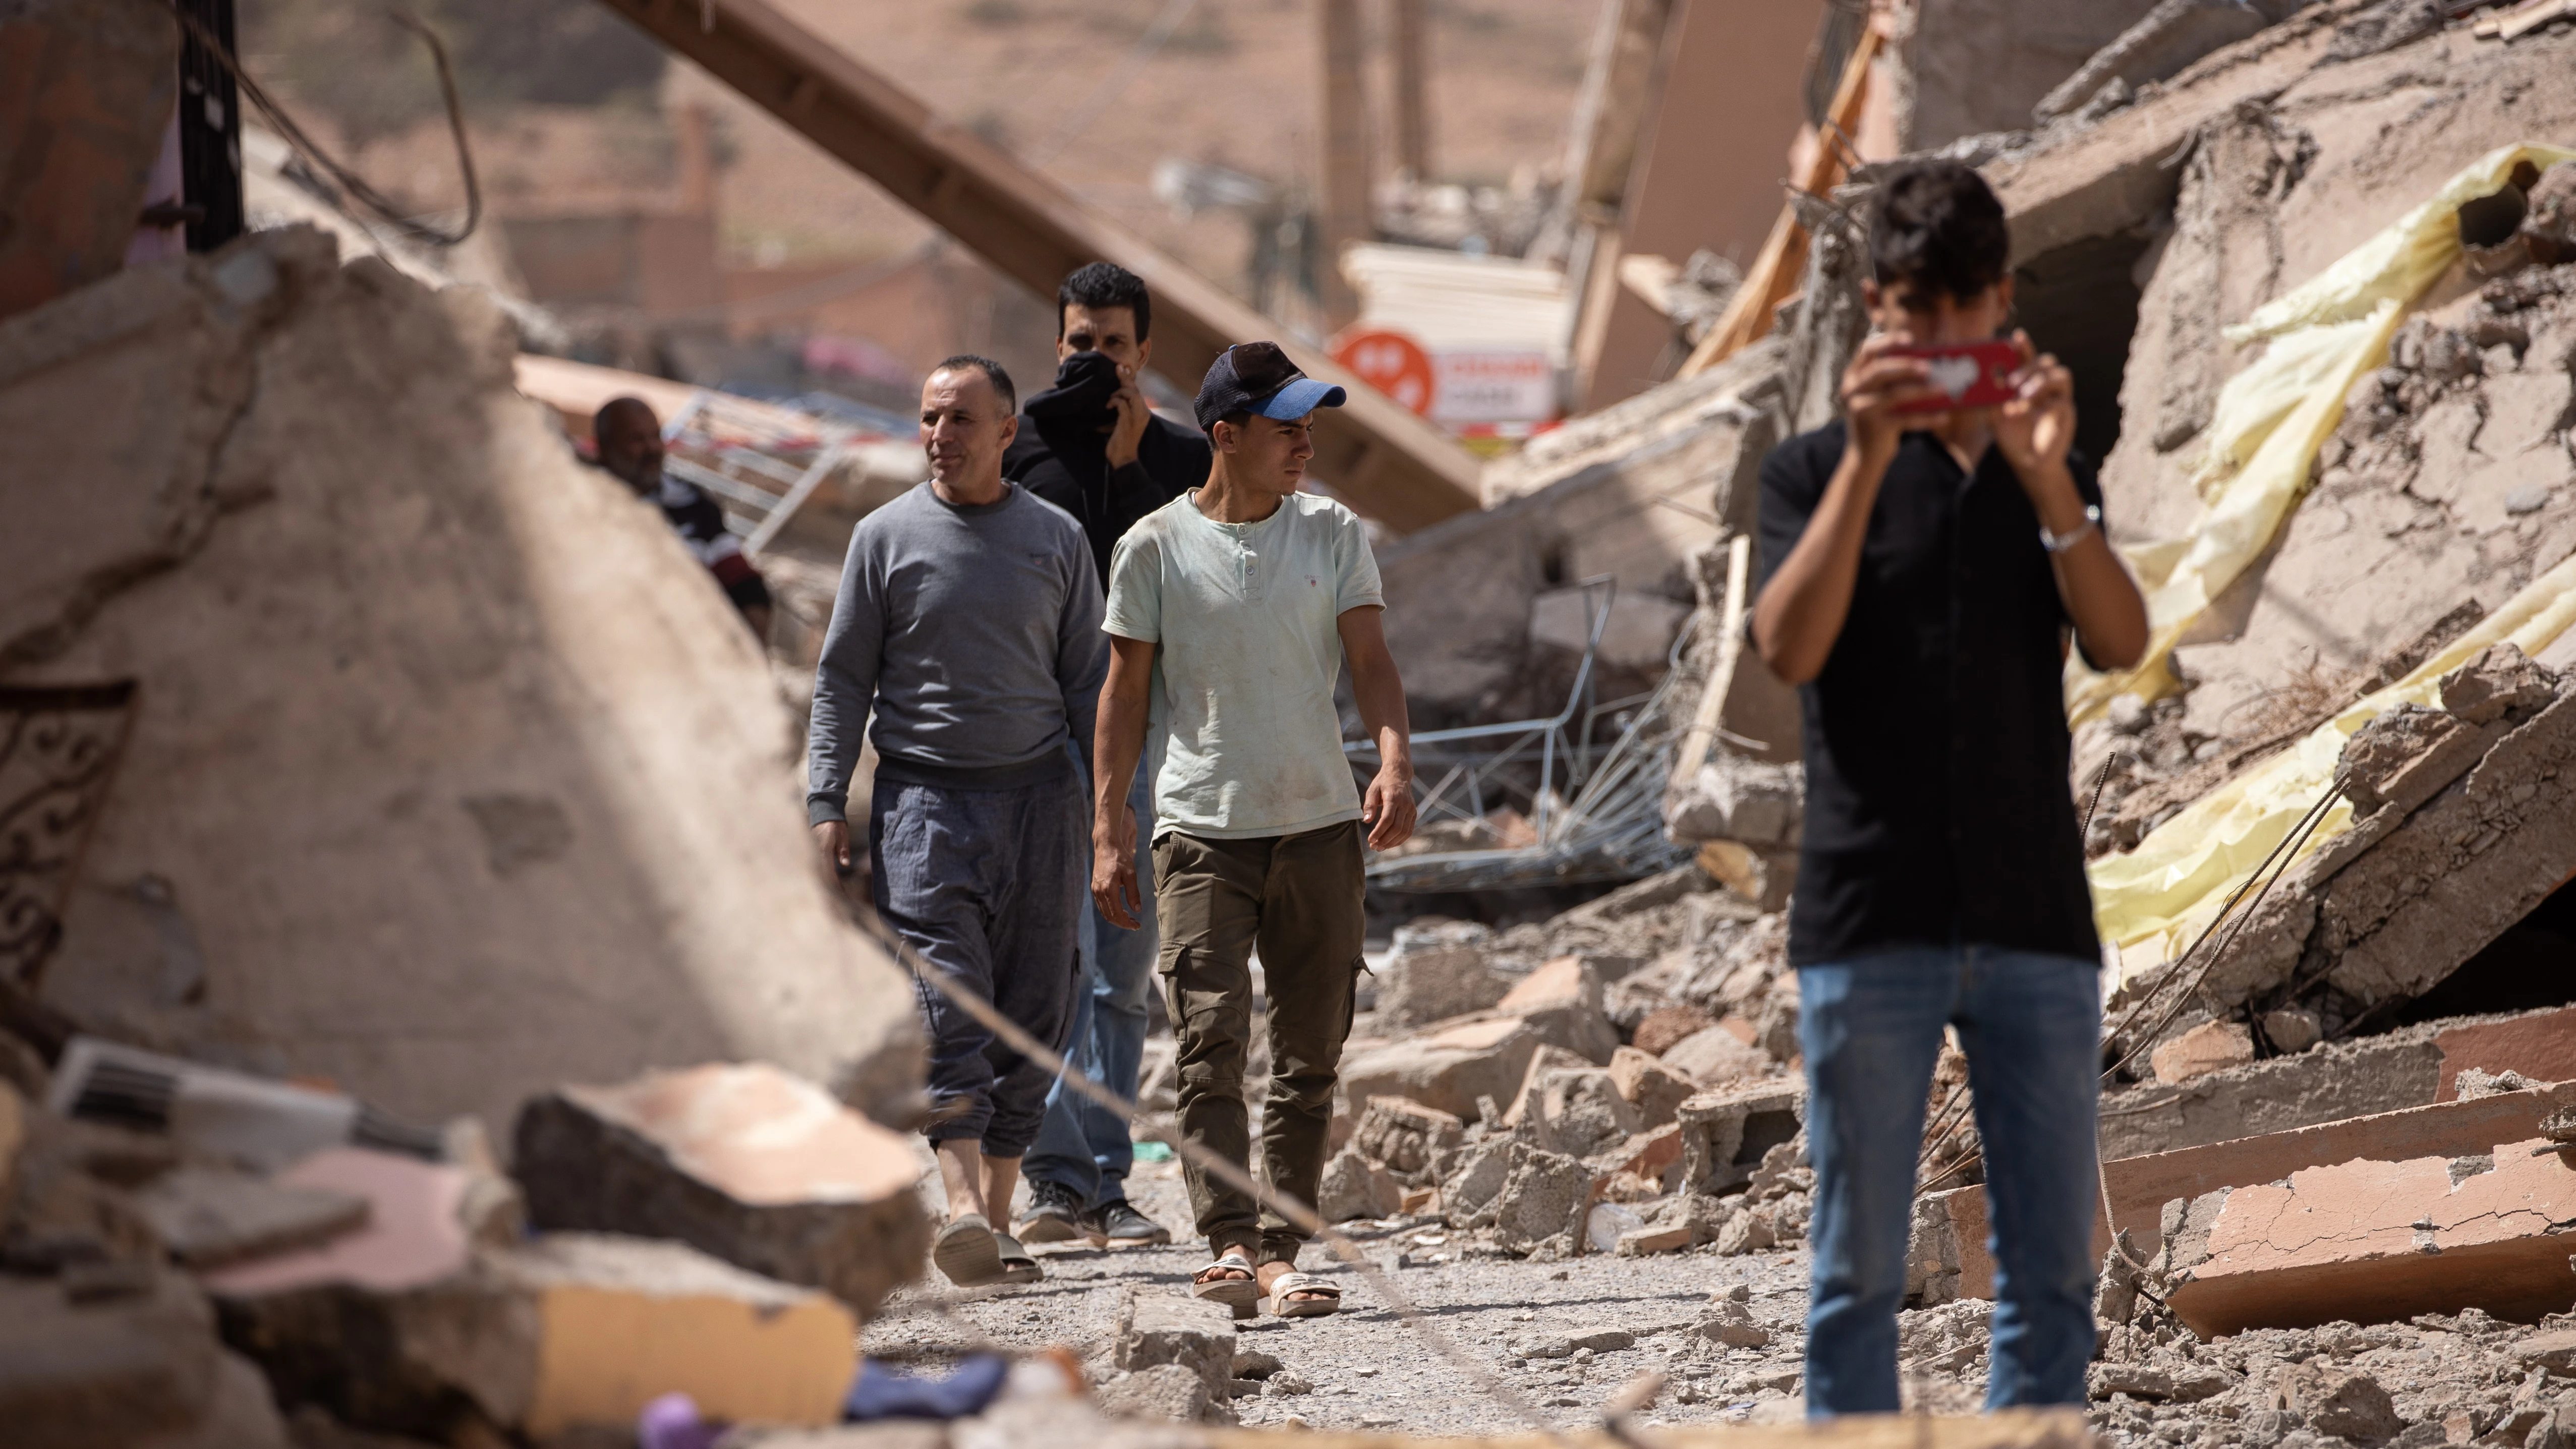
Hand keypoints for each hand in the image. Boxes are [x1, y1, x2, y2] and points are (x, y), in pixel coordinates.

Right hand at [813, 819, 867, 896]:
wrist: (824, 811)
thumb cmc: (835, 823)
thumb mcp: (842, 835)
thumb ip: (843, 850)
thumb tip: (845, 865)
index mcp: (823, 849)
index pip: (828, 871)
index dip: (834, 884)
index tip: (841, 894)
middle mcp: (815, 851)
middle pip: (821, 874)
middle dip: (829, 887)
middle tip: (838, 899)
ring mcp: (812, 851)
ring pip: (817, 871)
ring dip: (825, 883)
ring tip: (832, 894)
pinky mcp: (811, 851)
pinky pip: (816, 866)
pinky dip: (821, 875)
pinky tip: (826, 881)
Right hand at [1092, 806, 1142, 928]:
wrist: (1106, 845)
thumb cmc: (1120, 857)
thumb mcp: (1131, 874)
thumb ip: (1133, 893)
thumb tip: (1137, 910)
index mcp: (1108, 889)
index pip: (1117, 914)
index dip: (1127, 923)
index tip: (1137, 925)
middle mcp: (1099, 892)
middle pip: (1109, 916)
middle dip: (1122, 923)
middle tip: (1135, 924)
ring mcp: (1095, 890)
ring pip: (1104, 912)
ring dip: (1116, 918)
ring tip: (1129, 918)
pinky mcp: (1095, 887)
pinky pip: (1102, 905)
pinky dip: (1111, 911)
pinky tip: (1120, 909)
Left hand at [1104, 364, 1149, 468]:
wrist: (1124, 459)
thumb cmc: (1121, 441)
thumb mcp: (1123, 422)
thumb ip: (1122, 410)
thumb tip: (1113, 397)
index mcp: (1143, 412)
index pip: (1137, 391)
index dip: (1130, 379)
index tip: (1122, 368)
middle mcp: (1143, 413)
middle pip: (1135, 390)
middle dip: (1125, 378)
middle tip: (1117, 368)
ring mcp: (1136, 417)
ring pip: (1132, 394)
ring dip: (1119, 392)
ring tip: (1110, 398)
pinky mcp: (1128, 422)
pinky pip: (1122, 404)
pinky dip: (1114, 401)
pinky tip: (1108, 406)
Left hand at [1361, 765, 1416, 850]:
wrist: (1399, 774)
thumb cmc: (1383, 783)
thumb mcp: (1372, 790)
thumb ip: (1369, 805)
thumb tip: (1366, 821)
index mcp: (1394, 797)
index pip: (1387, 819)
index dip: (1379, 832)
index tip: (1370, 840)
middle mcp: (1405, 804)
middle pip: (1397, 828)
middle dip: (1384, 840)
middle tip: (1374, 847)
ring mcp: (1411, 809)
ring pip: (1404, 832)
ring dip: (1392, 843)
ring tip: (1380, 848)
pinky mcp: (1414, 814)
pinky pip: (1409, 831)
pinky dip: (1400, 840)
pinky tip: (1390, 843)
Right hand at [1840, 333, 1939, 459]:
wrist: (1865, 455)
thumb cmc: (1880, 417)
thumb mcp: (1880, 395)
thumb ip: (1894, 378)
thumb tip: (1931, 363)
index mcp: (1853, 376)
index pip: (1867, 350)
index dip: (1888, 341)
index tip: (1910, 339)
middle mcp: (1852, 391)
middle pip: (1879, 371)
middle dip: (1905, 366)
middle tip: (1929, 366)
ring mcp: (1861, 410)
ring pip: (1894, 395)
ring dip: (1921, 390)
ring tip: (1943, 388)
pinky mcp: (1876, 428)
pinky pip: (1905, 419)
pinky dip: (1926, 418)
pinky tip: (1944, 416)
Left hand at [1994, 329, 2076, 481]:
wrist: (2028, 463)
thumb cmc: (2013, 437)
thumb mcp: (1996, 415)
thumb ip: (1994, 396)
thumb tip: (1990, 375)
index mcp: (2027, 383)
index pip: (2027, 359)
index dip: (2024, 346)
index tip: (2016, 336)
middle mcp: (2044, 387)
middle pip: (2047, 361)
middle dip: (2030, 366)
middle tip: (2012, 381)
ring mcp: (2058, 397)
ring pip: (2060, 374)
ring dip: (2040, 381)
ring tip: (2023, 396)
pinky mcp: (2066, 411)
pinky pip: (2062, 397)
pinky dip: (2045, 400)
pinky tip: (2030, 409)